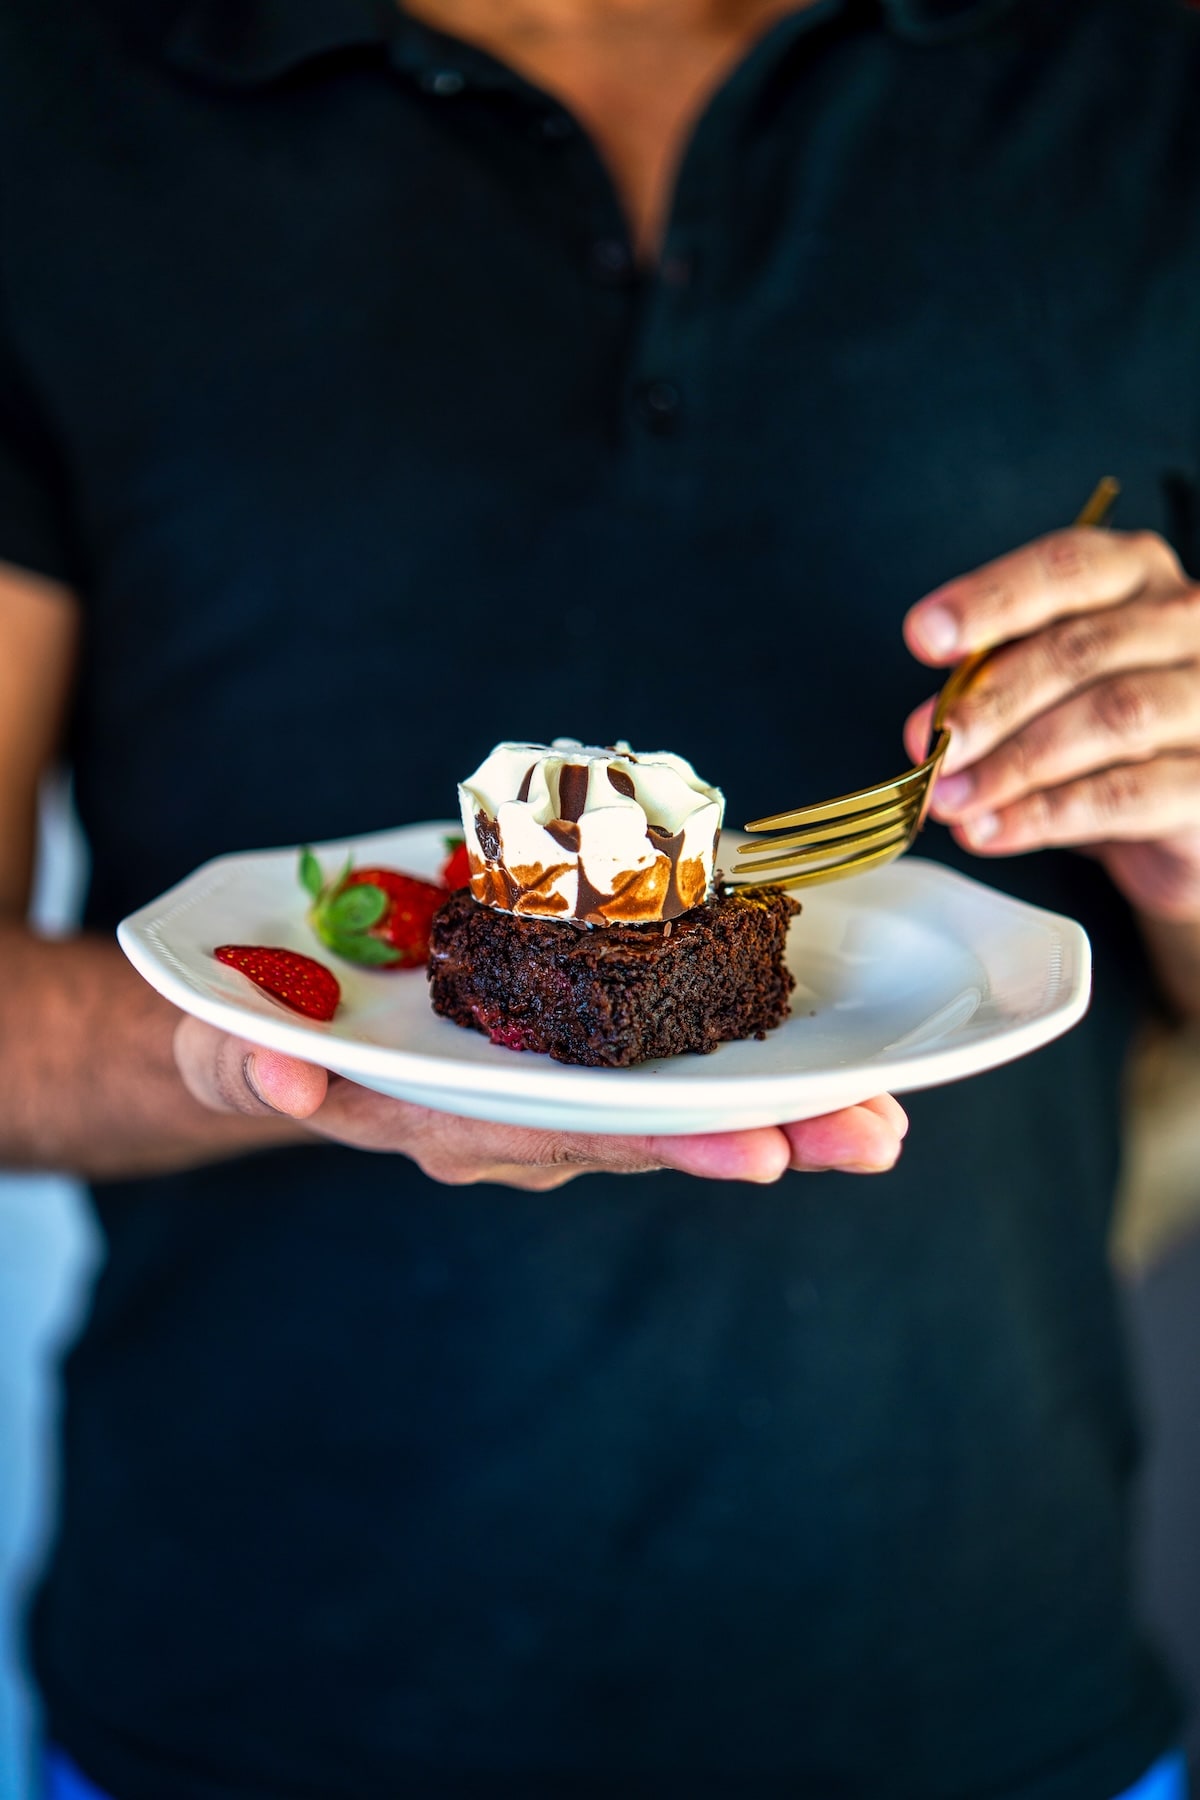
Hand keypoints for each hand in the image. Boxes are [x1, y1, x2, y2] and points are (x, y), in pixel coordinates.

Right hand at [174, 1017, 907, 1188]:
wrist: (268, 1038)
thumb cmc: (255, 1035)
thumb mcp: (236, 1045)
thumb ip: (250, 1063)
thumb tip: (279, 1080)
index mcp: (439, 1120)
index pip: (562, 1135)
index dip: (660, 1143)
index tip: (761, 1154)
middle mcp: (505, 1122)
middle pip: (644, 1135)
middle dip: (761, 1137)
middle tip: (877, 1137)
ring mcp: (536, 1096)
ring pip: (664, 1112)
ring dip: (775, 1114)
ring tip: (884, 1117)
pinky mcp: (554, 1053)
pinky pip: (649, 1070)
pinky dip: (730, 1068)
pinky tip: (819, 1066)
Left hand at [902, 526, 1199, 921]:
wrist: (1183, 806)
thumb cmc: (1111, 730)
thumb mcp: (1053, 686)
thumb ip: (999, 680)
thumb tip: (933, 718)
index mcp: (1137, 575)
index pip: (1065, 567)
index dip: (991, 600)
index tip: (926, 635)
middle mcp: (1185, 622)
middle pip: (1082, 649)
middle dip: (993, 700)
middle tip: (934, 743)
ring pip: (1110, 717)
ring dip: (1014, 763)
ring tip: (953, 797)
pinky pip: (1126, 794)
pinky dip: (1047, 815)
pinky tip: (995, 828)